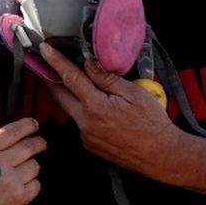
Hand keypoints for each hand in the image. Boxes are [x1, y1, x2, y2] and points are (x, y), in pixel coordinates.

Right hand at [0, 112, 44, 204]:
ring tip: (22, 171)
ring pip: (34, 165)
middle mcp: (0, 163)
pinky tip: (20, 186)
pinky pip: (36, 184)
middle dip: (39, 142)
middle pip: (29, 145)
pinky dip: (31, 184)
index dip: (27, 125)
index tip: (33, 124)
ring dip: (31, 166)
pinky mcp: (20, 196)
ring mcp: (11, 180)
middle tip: (40, 143)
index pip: (12, 131)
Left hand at [37, 43, 196, 181]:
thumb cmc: (152, 124)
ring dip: (71, 95)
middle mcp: (86, 123)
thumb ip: (107, 78)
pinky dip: (83, 111)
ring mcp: (86, 136)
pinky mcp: (89, 144)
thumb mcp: (133, 93)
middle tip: (48, 63)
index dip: (56, 61)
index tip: (45, 50)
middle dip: (52, 78)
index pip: (70, 78)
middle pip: (60, 95)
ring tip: (80, 82)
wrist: (160, 154)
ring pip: (71, 109)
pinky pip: (80, 122)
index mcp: (96, 107)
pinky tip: (97, 107)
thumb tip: (89, 64)